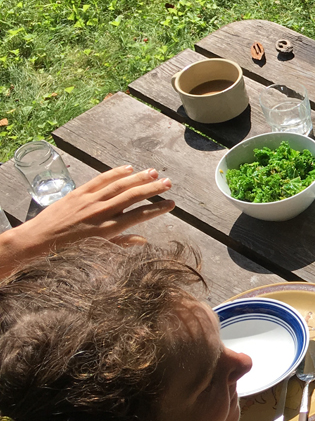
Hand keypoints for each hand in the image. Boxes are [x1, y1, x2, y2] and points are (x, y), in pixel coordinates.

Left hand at [2, 166, 173, 276]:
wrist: (37, 241)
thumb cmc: (68, 251)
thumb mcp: (96, 252)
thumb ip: (121, 244)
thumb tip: (143, 241)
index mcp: (107, 230)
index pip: (139, 216)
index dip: (157, 209)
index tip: (171, 204)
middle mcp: (100, 213)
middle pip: (132, 196)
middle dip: (152, 189)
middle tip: (168, 183)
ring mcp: (89, 201)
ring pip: (119, 185)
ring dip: (138, 178)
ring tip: (154, 172)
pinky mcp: (78, 193)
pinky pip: (100, 180)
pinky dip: (115, 173)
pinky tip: (128, 169)